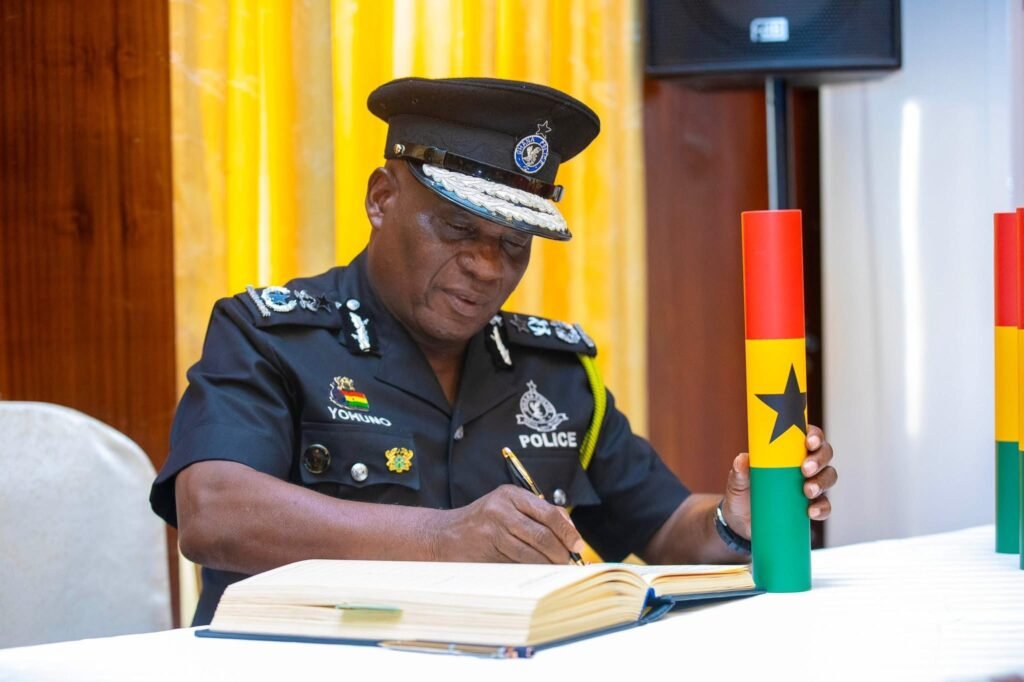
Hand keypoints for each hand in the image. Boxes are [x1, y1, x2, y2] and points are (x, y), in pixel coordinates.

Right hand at [430, 484, 584, 562]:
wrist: (443, 534)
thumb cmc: (482, 522)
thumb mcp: (507, 508)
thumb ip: (536, 515)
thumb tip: (570, 533)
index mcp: (511, 494)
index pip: (549, 513)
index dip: (568, 532)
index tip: (578, 545)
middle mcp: (502, 509)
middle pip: (542, 534)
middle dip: (560, 551)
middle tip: (569, 561)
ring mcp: (492, 529)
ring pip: (531, 552)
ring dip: (548, 564)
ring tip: (556, 568)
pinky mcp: (487, 549)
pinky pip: (517, 562)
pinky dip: (531, 569)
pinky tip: (537, 571)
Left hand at [721, 424, 836, 539]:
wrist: (741, 522)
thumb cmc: (743, 493)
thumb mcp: (737, 481)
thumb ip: (739, 471)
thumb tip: (742, 461)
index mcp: (788, 451)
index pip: (808, 436)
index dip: (814, 435)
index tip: (808, 442)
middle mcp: (804, 465)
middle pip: (824, 454)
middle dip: (819, 459)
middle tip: (805, 469)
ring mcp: (810, 486)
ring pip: (828, 477)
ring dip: (821, 482)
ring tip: (807, 491)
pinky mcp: (811, 507)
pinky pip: (825, 505)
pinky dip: (822, 508)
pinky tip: (811, 511)